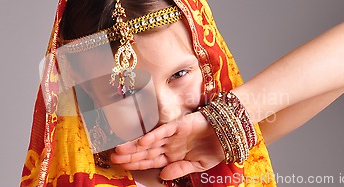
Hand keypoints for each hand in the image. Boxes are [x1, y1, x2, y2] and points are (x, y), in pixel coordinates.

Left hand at [110, 111, 224, 179]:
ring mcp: (172, 135)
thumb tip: (164, 176)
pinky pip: (163, 131)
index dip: (136, 164)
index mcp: (172, 155)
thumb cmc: (215, 148)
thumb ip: (180, 169)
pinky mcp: (179, 125)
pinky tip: (141, 141)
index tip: (122, 167)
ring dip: (135, 146)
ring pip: (150, 141)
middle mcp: (169, 145)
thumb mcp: (199, 165)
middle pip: (145, 152)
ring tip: (120, 150)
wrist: (229, 133)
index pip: (150, 161)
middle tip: (113, 158)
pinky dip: (152, 136)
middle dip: (130, 156)